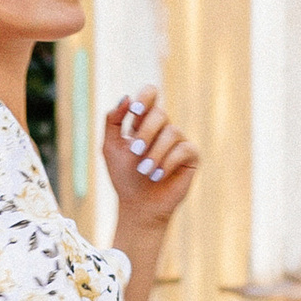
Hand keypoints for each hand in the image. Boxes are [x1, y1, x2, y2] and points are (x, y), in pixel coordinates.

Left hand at [103, 88, 196, 232]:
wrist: (139, 206)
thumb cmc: (124, 177)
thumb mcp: (110, 147)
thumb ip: (112, 121)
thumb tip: (126, 97)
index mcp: (143, 122)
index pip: (150, 94)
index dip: (145, 97)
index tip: (134, 112)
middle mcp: (163, 128)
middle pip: (160, 114)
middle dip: (145, 133)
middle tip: (135, 152)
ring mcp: (178, 141)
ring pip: (172, 132)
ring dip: (155, 153)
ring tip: (145, 171)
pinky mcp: (190, 156)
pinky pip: (184, 149)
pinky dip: (168, 162)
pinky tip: (159, 176)